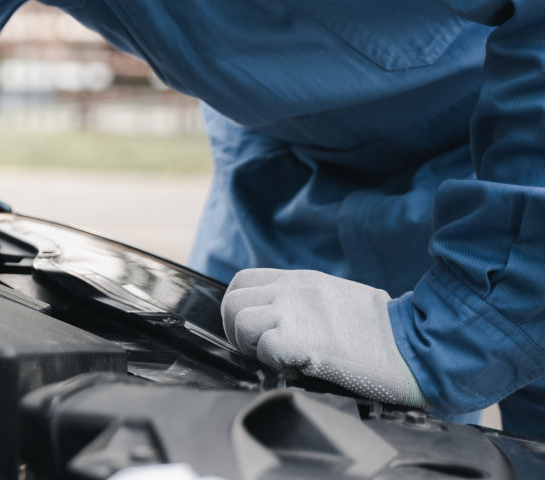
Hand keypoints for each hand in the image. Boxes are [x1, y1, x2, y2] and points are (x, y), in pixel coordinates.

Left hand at [221, 268, 426, 407]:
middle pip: (232, 303)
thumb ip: (300, 302)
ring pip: (240, 323)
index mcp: (298, 280)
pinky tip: (300, 368)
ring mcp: (293, 312)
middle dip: (237, 332)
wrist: (415, 346)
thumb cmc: (380, 332)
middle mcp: (290, 290)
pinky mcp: (299, 340)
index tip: (254, 332)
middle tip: (262, 352)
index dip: (240, 310)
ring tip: (282, 360)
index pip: (242, 282)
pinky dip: (275, 363)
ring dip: (253, 347)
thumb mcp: (333, 299)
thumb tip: (275, 322)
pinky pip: (263, 348)